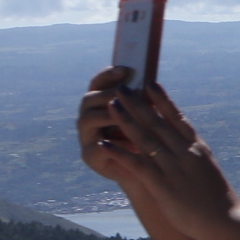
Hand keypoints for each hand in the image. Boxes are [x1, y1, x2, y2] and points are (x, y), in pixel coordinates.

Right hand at [76, 66, 141, 180]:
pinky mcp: (89, 156)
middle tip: (124, 93)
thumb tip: (153, 82)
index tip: (126, 69)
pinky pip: (96, 146)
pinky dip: (112, 143)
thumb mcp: (147, 117)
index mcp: (101, 103)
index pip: (98, 83)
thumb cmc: (146, 138)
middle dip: (107, 94)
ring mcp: (86, 136)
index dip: (108, 75)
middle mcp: (89, 117)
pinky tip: (129, 141)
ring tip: (124, 115)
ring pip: (87, 119)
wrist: (145, 170)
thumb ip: (143, 101)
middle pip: (89, 99)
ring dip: (106, 115)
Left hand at [92, 80, 239, 239]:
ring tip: (111, 105)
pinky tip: (105, 143)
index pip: (177, 118)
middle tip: (122, 88)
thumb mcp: (207, 171)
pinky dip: (120, 152)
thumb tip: (184, 147)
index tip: (150, 83)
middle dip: (137, 104)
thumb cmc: (217, 200)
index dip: (162, 100)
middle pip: (157, 123)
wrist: (224, 221)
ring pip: (145, 138)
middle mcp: (185, 153)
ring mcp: (173, 168)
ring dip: (126, 120)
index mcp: (196, 148)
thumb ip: (193, 157)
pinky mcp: (162, 185)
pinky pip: (137, 164)